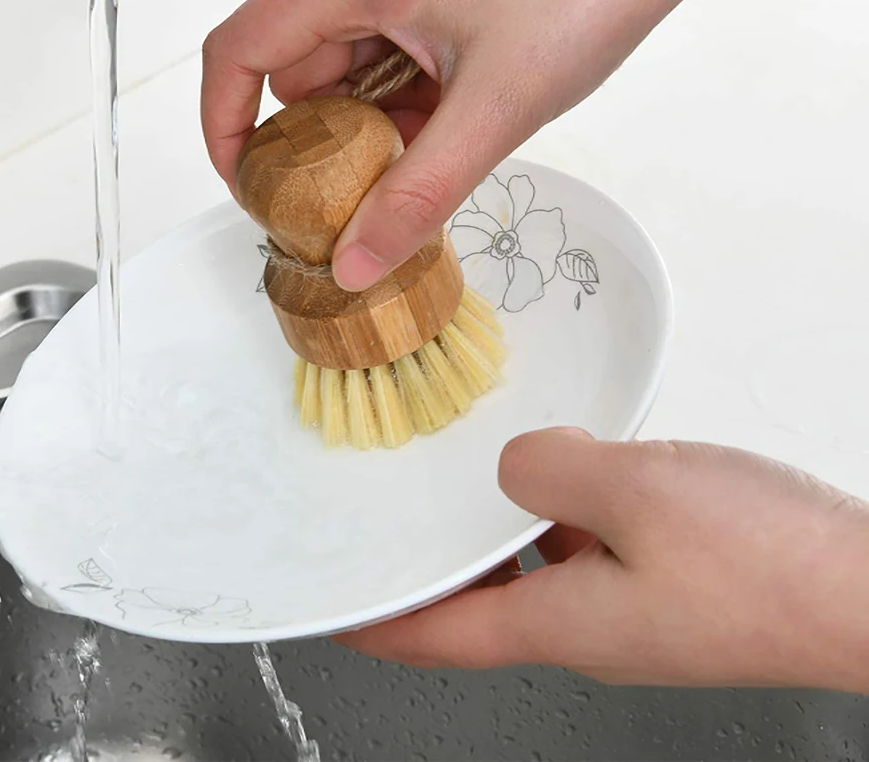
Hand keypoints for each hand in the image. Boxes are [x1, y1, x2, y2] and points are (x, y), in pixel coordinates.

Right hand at [201, 0, 729, 290]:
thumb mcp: (494, 107)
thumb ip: (417, 194)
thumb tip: (354, 263)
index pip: (237, 55)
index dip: (224, 132)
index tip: (250, 194)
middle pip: (295, 72)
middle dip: (314, 148)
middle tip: (353, 209)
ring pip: (352, 70)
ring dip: (372, 129)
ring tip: (423, 170)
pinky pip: (395, 56)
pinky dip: (409, 103)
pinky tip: (452, 132)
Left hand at [336, 428, 868, 693]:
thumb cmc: (764, 565)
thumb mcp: (633, 492)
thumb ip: (550, 472)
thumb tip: (518, 467)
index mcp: (561, 623)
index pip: (439, 635)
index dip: (379, 624)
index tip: (338, 610)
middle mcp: (590, 630)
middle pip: (482, 608)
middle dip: (434, 573)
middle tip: (400, 526)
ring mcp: (634, 613)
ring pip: (536, 575)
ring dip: (498, 538)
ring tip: (478, 485)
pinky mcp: (672, 590)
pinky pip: (588, 554)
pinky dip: (561, 520)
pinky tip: (575, 476)